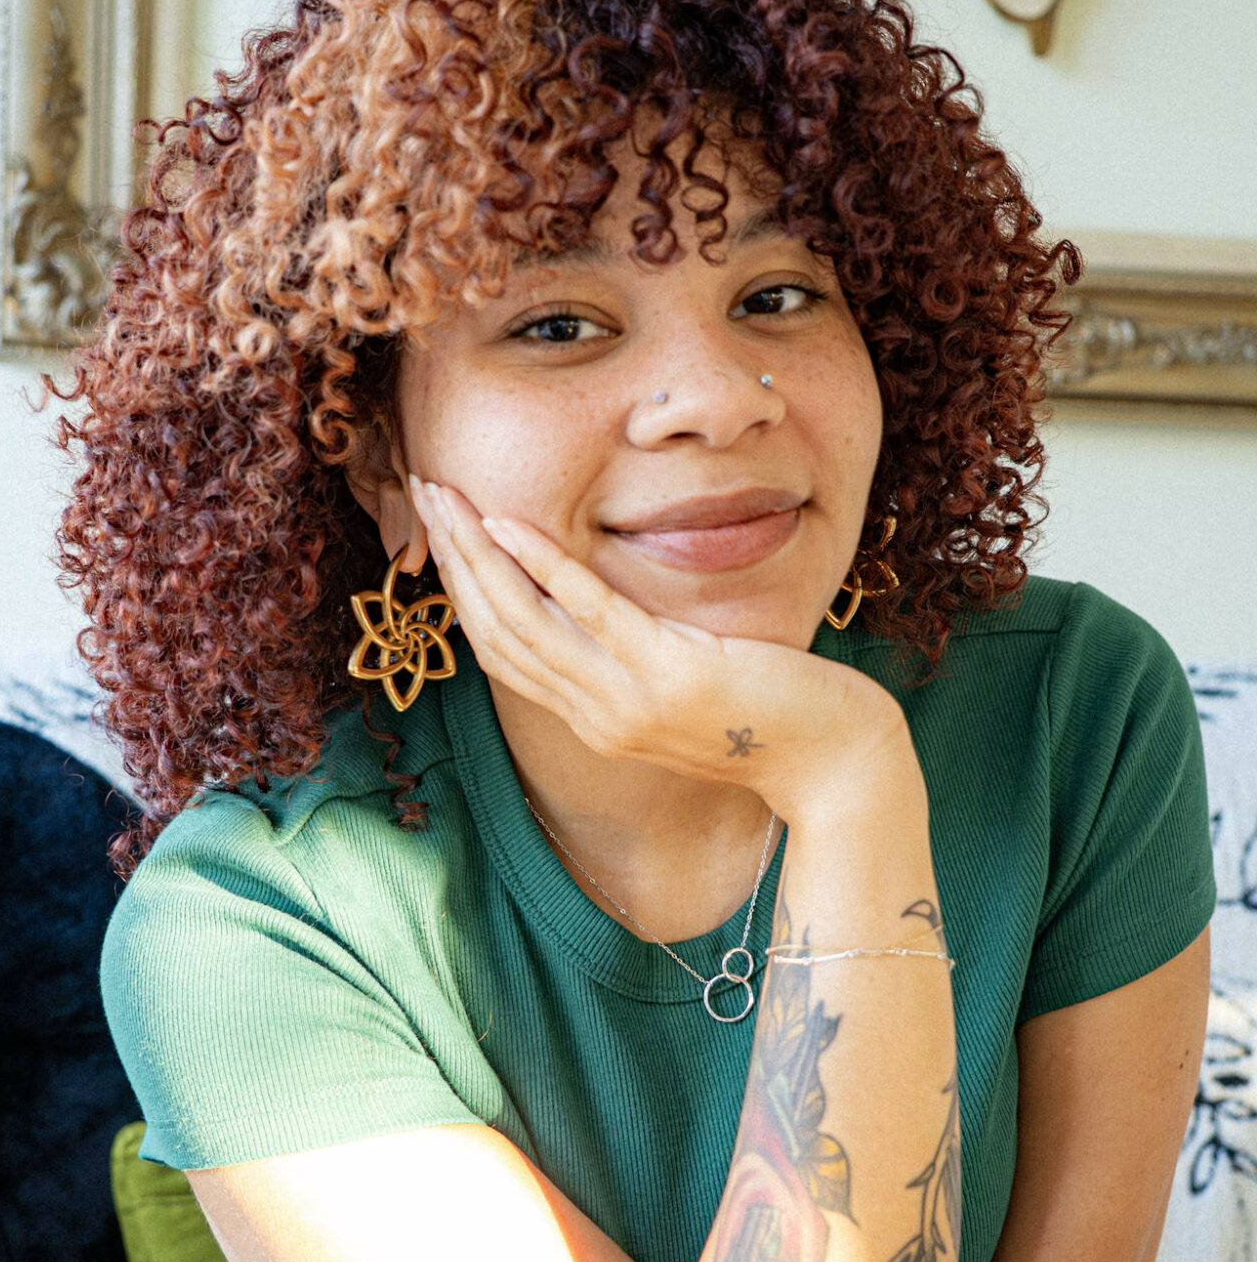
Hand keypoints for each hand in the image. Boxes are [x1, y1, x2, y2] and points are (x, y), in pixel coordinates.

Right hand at [411, 478, 908, 817]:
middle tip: (423, 494)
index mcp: (599, 720)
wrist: (838, 767)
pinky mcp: (669, 676)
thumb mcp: (692, 690)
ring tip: (446, 496)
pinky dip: (543, 565)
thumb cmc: (780, 720)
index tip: (442, 534)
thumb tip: (616, 613)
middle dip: (453, 560)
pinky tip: (510, 523)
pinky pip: (589, 611)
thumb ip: (643, 661)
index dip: (464, 591)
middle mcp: (599, 718)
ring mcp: (629, 702)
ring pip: (522, 622)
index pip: (505, 653)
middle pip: (497, 633)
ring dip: (476, 554)